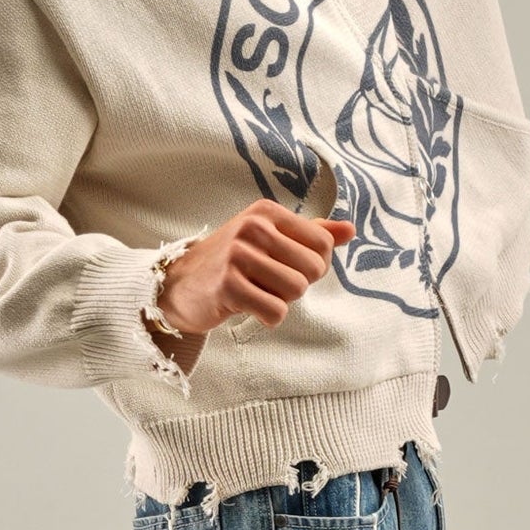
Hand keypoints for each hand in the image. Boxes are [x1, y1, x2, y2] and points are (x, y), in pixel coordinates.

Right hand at [149, 202, 356, 365]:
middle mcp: (253, 227)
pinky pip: (275, 311)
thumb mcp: (269, 238)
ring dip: (281, 300)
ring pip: (296, 290)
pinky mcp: (228, 285)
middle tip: (269, 284)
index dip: (313, 265)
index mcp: (267, 212)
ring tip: (257, 292)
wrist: (178, 284)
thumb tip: (351, 230)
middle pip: (312, 269)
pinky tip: (248, 307)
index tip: (288, 268)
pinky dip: (268, 317)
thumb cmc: (231, 261)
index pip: (323, 243)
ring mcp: (238, 255)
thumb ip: (311, 233)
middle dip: (297, 285)